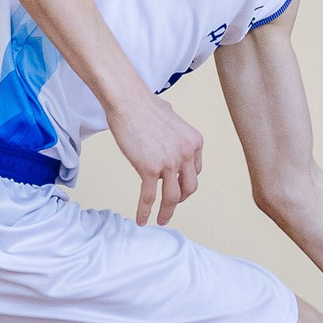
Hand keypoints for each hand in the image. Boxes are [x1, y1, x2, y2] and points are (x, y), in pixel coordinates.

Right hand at [107, 94, 202, 224]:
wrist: (128, 102)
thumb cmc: (143, 105)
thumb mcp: (171, 118)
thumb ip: (173, 132)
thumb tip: (166, 136)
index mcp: (194, 142)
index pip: (195, 171)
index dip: (184, 181)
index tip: (175, 187)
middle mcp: (186, 154)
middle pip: (189, 187)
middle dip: (180, 199)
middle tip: (172, 206)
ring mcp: (169, 163)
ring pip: (172, 196)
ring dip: (167, 212)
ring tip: (161, 220)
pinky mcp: (149, 168)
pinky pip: (149, 196)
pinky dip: (145, 211)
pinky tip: (142, 219)